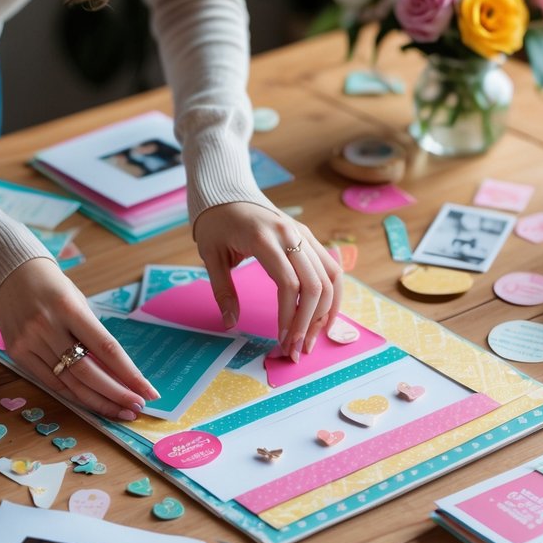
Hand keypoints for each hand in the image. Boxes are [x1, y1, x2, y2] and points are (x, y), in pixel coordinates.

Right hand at [0, 258, 158, 419]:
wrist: (8, 274)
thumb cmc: (53, 287)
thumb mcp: (78, 301)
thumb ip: (93, 334)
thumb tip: (118, 372)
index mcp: (68, 308)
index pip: (106, 349)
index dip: (129, 374)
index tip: (148, 391)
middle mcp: (47, 326)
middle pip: (88, 372)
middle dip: (117, 394)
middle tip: (138, 407)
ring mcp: (29, 342)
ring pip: (70, 383)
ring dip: (99, 401)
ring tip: (121, 411)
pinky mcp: (16, 353)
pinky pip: (50, 382)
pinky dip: (74, 395)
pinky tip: (94, 402)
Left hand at [194, 203, 342, 360]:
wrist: (228, 192)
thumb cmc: (216, 224)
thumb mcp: (210, 256)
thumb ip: (222, 290)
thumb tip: (230, 324)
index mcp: (263, 238)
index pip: (289, 283)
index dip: (290, 316)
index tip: (283, 341)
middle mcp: (290, 234)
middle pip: (315, 284)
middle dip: (309, 322)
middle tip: (297, 350)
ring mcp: (304, 234)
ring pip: (330, 277)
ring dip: (325, 312)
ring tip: (311, 339)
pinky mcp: (309, 237)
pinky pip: (331, 268)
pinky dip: (332, 295)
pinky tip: (324, 317)